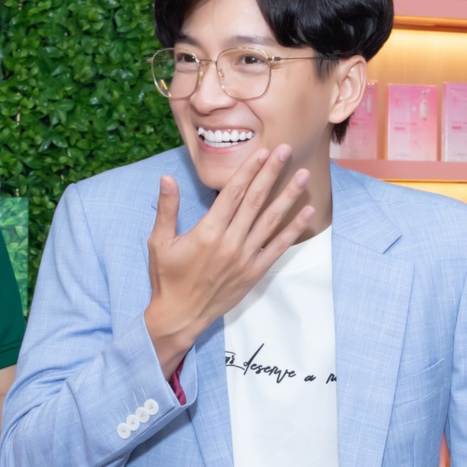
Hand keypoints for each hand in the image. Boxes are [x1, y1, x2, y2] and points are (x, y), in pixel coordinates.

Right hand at [144, 144, 314, 376]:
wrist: (181, 315)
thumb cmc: (168, 278)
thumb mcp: (159, 242)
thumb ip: (167, 209)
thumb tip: (167, 178)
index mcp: (208, 231)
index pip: (234, 193)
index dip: (249, 170)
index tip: (263, 152)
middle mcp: (231, 241)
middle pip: (256, 200)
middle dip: (272, 173)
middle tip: (287, 151)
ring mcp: (246, 258)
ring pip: (271, 220)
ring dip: (289, 196)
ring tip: (303, 176)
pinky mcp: (254, 272)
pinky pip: (278, 247)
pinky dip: (293, 229)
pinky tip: (306, 213)